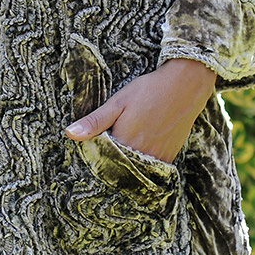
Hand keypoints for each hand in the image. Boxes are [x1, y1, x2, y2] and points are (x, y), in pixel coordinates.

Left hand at [65, 58, 216, 163]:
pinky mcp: (169, 156)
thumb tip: (69, 134)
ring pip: (134, 169)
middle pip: (118, 167)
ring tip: (125, 144)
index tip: (92, 146)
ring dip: (126, 162)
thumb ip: (94, 122)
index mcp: (124, 144)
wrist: (185, 86)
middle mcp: (141, 156)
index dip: (95, 154)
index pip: (101, 160)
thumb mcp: (117, 103)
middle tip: (109, 143)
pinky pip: (150, 167)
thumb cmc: (148, 91)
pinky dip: (142, 162)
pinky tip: (139, 147)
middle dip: (110, 160)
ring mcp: (157, 158)